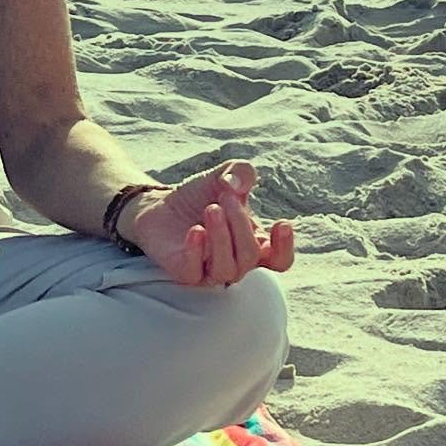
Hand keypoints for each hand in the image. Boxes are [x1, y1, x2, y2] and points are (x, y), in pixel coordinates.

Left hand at [125, 161, 294, 287]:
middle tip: (224, 197)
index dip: (285, 247)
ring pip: (228, 268)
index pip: (280, 261)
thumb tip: (236, 185)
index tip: (282, 223)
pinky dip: (197, 251)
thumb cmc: (199, 195)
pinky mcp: (185, 272)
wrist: (160, 204)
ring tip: (211, 208)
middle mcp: (235, 262)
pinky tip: (195, 230)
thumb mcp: (224, 176)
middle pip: (251, 256)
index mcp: (253, 244)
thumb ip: (240, 172)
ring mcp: (210, 270)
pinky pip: (195, 273)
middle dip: (240, 224)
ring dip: (221, 236)